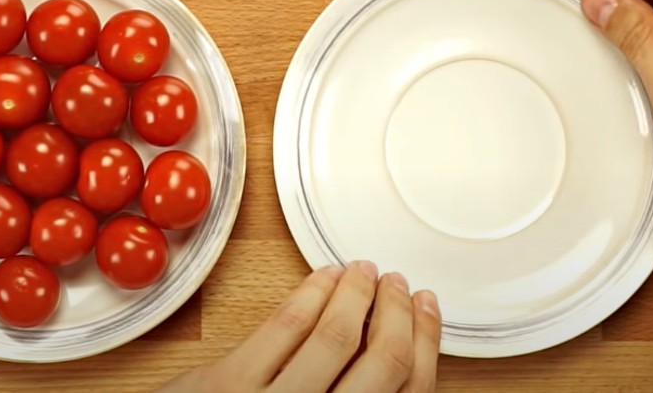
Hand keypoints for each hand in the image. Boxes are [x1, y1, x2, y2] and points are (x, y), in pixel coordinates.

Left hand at [159, 262, 441, 391]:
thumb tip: (384, 357)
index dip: (426, 343)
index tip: (425, 310)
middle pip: (383, 366)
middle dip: (397, 314)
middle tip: (397, 284)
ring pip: (333, 338)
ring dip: (355, 295)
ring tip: (362, 272)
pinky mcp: (227, 386)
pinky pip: (282, 328)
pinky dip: (310, 295)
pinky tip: (322, 279)